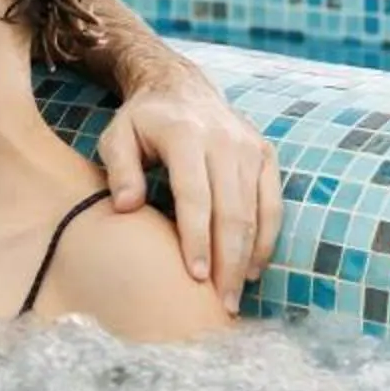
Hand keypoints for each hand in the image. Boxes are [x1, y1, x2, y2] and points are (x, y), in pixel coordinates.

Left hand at [97, 69, 280, 313]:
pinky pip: (273, 203)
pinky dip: (266, 238)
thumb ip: (119, 170)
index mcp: (186, 136)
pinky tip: (252, 269)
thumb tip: (127, 207)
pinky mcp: (265, 154)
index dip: (197, 239)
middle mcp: (225, 140)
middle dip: (227, 261)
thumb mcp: (117, 136)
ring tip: (234, 296)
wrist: (180, 86)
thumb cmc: (142, 122)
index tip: (195, 277)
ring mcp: (250, 147)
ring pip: (256, 211)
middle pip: (232, 211)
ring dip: (248, 257)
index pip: (196, 196)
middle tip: (220, 304)